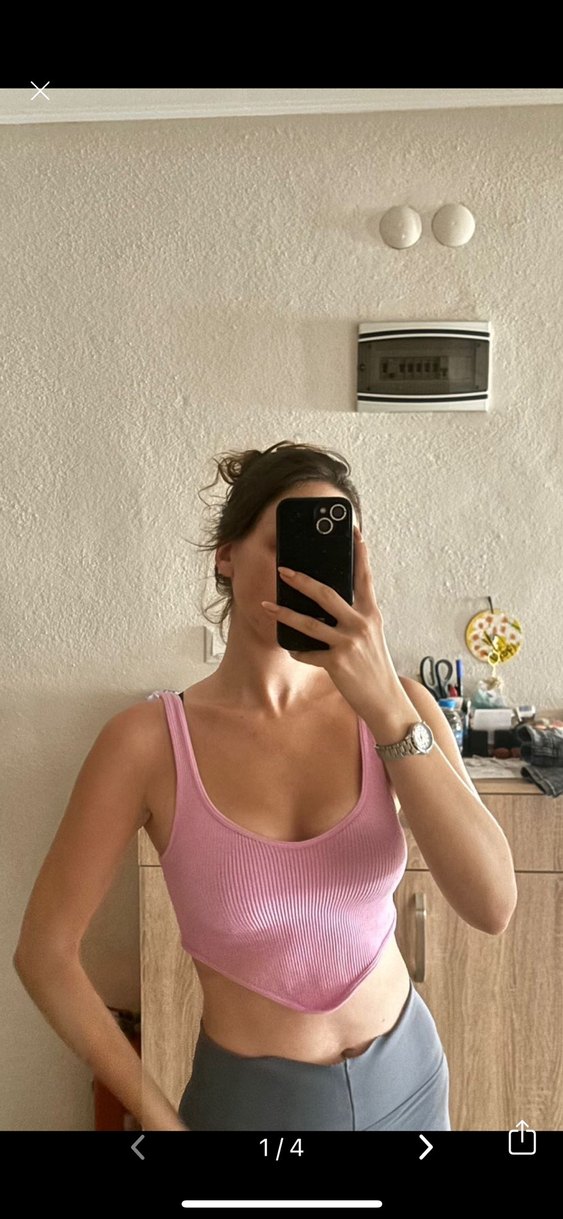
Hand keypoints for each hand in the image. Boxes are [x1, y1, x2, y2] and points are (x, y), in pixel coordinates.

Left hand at [261, 525, 405, 723]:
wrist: (386, 701)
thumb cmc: (375, 668)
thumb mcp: (372, 637)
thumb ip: (355, 619)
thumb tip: (326, 605)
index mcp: (372, 614)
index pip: (365, 577)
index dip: (360, 553)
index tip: (354, 531)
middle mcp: (361, 624)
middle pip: (326, 594)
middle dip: (301, 580)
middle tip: (283, 570)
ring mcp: (348, 643)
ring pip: (309, 622)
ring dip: (284, 613)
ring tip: (267, 605)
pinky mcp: (337, 662)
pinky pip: (308, 652)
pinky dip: (298, 651)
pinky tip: (293, 650)